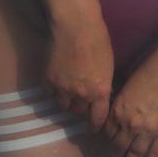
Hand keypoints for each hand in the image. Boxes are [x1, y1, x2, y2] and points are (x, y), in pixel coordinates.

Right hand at [42, 17, 114, 133]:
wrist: (76, 27)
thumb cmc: (98, 41)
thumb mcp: (108, 67)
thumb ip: (102, 84)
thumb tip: (100, 94)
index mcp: (99, 91)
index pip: (97, 118)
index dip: (95, 126)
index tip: (92, 130)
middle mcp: (81, 95)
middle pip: (78, 111)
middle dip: (81, 107)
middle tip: (80, 98)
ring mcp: (63, 89)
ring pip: (63, 105)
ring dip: (66, 101)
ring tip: (68, 91)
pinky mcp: (49, 80)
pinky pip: (50, 93)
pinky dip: (54, 91)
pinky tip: (57, 81)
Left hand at [102, 46, 157, 156]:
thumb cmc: (150, 69)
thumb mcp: (127, 85)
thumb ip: (122, 102)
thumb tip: (120, 111)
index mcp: (117, 110)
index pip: (107, 131)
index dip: (106, 139)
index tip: (106, 145)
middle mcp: (128, 124)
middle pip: (117, 146)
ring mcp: (147, 131)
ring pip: (134, 155)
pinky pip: (155, 155)